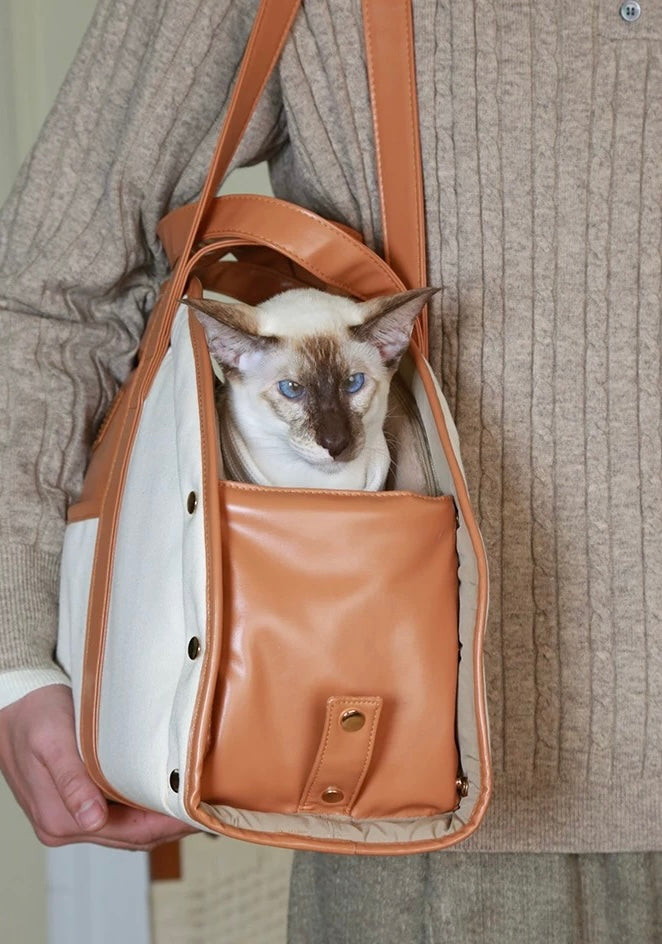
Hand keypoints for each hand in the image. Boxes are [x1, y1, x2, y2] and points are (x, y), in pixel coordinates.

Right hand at [0, 684, 193, 848]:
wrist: (13, 702)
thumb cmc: (33, 715)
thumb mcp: (52, 742)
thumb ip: (72, 781)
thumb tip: (92, 818)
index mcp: (61, 820)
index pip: (130, 834)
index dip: (169, 826)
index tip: (200, 815)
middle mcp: (65, 826)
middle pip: (132, 836)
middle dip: (171, 825)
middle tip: (209, 808)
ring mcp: (71, 816)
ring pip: (127, 828)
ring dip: (159, 818)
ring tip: (193, 801)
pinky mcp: (76, 803)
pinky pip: (118, 815)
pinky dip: (143, 809)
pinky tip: (163, 793)